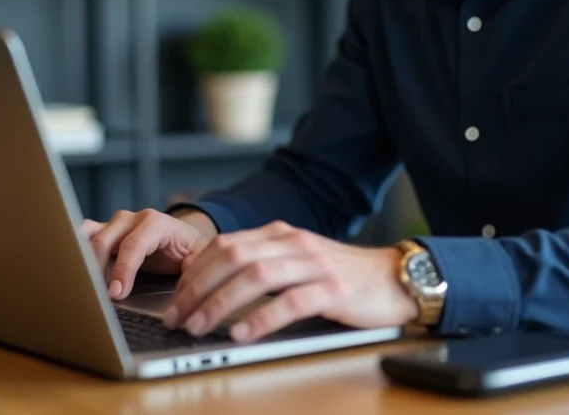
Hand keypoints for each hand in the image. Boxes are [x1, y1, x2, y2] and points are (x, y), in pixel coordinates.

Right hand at [81, 209, 215, 299]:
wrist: (184, 237)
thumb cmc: (189, 249)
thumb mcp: (198, 257)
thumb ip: (193, 269)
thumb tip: (187, 287)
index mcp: (156, 223)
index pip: (134, 244)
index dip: (123, 270)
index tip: (116, 294)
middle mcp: (132, 219)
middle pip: (105, 240)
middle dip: (98, 270)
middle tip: (97, 297)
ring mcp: (115, 224)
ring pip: (88, 233)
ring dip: (81, 258)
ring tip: (81, 284)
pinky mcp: (104, 232)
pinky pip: (82, 236)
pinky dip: (75, 251)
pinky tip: (74, 272)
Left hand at [163, 220, 418, 342]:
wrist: (394, 278)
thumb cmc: (341, 277)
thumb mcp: (297, 261)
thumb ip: (262, 265)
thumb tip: (211, 285)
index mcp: (279, 235)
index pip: (225, 246)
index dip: (194, 272)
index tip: (174, 299)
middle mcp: (293, 243)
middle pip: (233, 259)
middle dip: (197, 289)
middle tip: (177, 317)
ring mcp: (314, 264)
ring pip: (256, 278)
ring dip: (220, 304)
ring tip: (199, 327)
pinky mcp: (334, 290)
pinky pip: (291, 302)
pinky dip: (261, 319)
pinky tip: (242, 334)